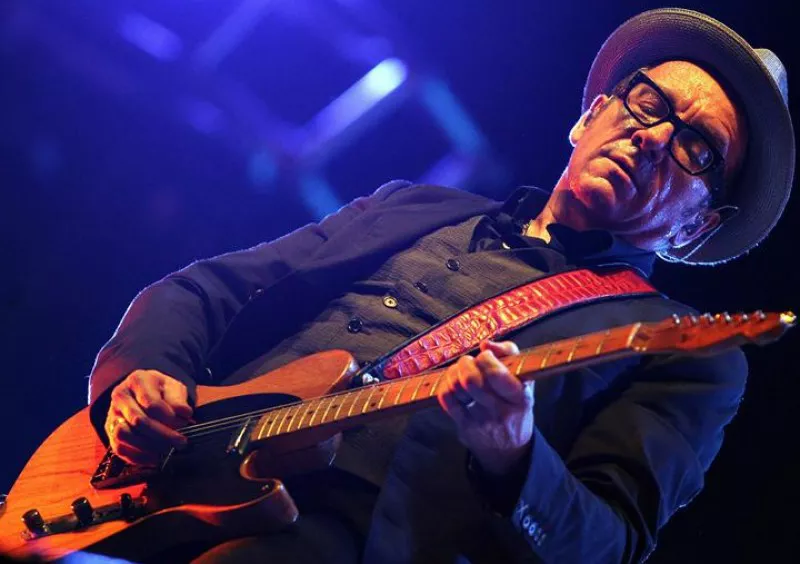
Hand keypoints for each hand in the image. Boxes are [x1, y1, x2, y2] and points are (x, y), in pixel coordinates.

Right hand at [105, 370, 192, 464]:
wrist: (144, 393)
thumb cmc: (161, 391)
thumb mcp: (173, 388)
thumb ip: (178, 399)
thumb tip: (184, 413)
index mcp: (137, 381)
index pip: (152, 403)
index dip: (169, 417)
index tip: (184, 424)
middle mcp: (120, 397)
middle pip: (138, 420)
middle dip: (162, 435)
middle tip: (181, 442)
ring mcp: (112, 415)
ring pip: (124, 435)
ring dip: (149, 447)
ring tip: (168, 451)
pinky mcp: (110, 433)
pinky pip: (119, 448)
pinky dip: (138, 457)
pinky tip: (156, 458)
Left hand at [437, 340, 534, 474]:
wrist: (509, 449)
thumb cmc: (515, 406)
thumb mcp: (524, 381)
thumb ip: (510, 355)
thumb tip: (486, 344)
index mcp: (520, 397)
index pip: (495, 373)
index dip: (485, 358)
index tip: (486, 356)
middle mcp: (501, 411)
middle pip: (471, 380)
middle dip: (466, 364)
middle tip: (469, 363)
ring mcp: (481, 421)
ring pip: (456, 388)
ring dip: (454, 373)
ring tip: (460, 372)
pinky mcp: (464, 427)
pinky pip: (446, 399)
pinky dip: (446, 385)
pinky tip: (453, 384)